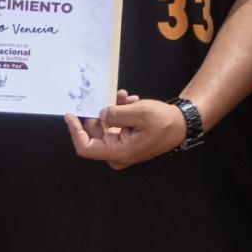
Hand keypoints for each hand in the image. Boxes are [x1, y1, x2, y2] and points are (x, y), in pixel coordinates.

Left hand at [65, 90, 183, 169]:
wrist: (181, 125)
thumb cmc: (163, 121)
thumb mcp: (137, 112)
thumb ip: (115, 114)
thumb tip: (101, 114)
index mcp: (118, 152)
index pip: (85, 147)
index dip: (74, 130)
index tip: (70, 114)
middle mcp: (117, 154)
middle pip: (95, 134)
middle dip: (101, 113)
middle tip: (112, 97)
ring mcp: (122, 148)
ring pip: (106, 126)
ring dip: (114, 110)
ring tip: (127, 98)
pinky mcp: (126, 142)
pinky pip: (115, 126)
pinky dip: (120, 113)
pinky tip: (131, 102)